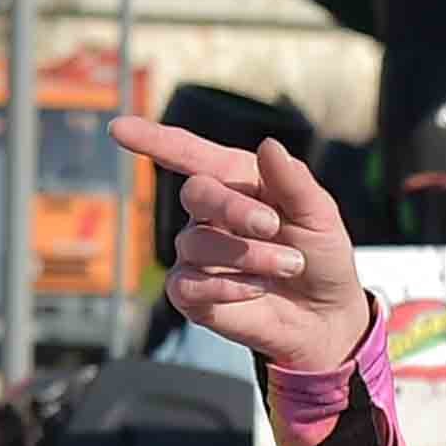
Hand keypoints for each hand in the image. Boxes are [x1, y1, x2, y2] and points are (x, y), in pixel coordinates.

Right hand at [106, 118, 368, 374]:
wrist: (326, 316)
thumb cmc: (320, 256)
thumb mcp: (320, 216)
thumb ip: (295, 182)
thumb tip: (269, 145)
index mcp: (237, 181)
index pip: (188, 154)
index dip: (152, 139)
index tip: (119, 129)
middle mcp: (210, 213)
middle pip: (196, 192)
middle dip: (233, 207)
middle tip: (272, 226)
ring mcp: (197, 254)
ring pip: (198, 242)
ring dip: (247, 254)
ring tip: (288, 266)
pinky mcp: (193, 295)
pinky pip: (189, 284)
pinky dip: (226, 286)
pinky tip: (257, 288)